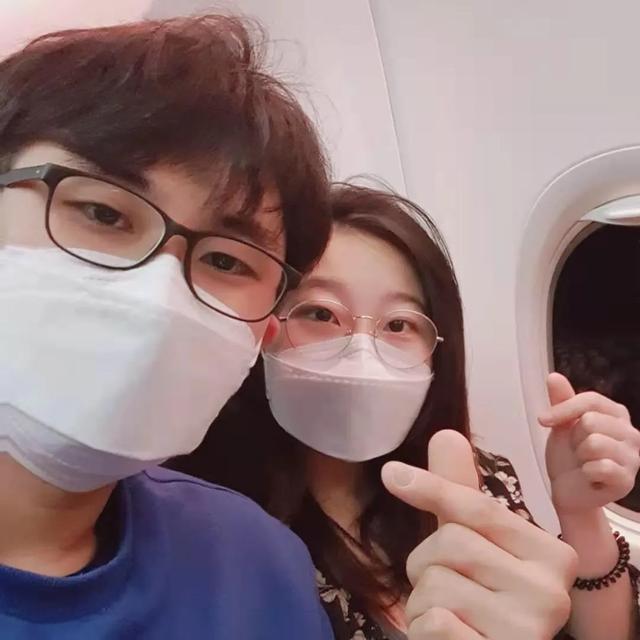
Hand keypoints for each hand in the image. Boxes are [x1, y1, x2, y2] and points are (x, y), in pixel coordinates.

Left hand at [382, 430, 576, 639]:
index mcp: (551, 553)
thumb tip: (445, 433)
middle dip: (426, 565)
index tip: (391, 474)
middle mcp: (552, 590)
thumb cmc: (479, 605)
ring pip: (435, 581)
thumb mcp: (472, 546)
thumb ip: (460, 493)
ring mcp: (530, 628)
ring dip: (422, 603)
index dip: (430, 488)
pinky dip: (424, 632)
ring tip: (451, 619)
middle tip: (447, 593)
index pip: (477, 508)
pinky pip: (433, 623)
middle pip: (450, 541)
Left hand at [540, 373, 639, 513]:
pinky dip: (586, 472)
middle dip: (574, 438)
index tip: (543, 420)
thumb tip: (553, 376)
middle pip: (591, 421)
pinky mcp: (627, 480)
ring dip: (580, 456)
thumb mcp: (562, 425)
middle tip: (577, 450)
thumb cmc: (568, 456)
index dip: (563, 409)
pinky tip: (590, 477)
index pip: (591, 400)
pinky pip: (599, 467)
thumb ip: (561, 400)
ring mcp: (633, 457)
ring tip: (584, 462)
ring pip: (594, 443)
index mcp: (616, 414)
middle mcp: (631, 433)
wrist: (568, 490)